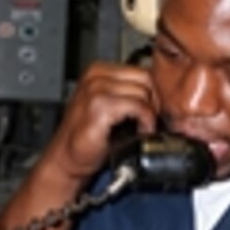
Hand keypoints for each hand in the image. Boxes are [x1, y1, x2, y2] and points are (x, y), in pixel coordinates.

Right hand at [47, 62, 159, 180]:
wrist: (68, 159)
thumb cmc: (90, 137)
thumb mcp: (111, 107)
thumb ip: (130, 94)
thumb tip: (161, 95)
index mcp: (98, 70)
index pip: (143, 70)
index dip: (154, 93)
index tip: (153, 112)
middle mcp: (95, 76)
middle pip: (146, 78)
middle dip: (154, 102)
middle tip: (149, 121)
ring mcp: (96, 89)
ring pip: (144, 92)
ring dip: (149, 114)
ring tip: (141, 128)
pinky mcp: (99, 106)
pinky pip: (138, 106)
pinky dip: (145, 121)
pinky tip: (139, 132)